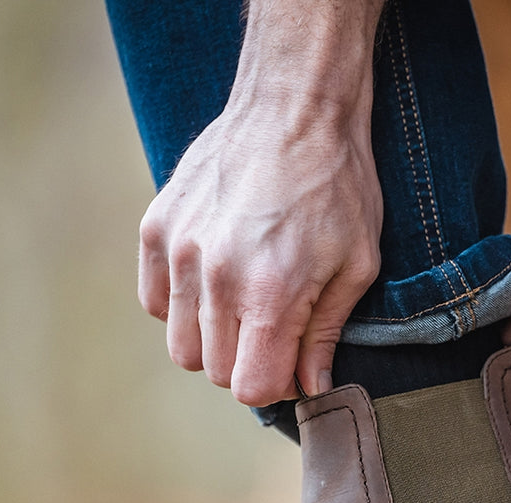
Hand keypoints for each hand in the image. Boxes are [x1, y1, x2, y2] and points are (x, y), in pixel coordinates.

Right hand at [137, 1, 383, 405]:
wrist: (294, 106)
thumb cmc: (337, 186)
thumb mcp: (356, 266)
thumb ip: (325, 334)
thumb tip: (312, 387)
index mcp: (271, 293)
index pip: (252, 388)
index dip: (277, 387)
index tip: (292, 365)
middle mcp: (216, 277)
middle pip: (216, 372)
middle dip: (249, 365)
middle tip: (275, 333)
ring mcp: (180, 251)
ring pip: (181, 346)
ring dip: (213, 342)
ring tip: (244, 307)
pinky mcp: (157, 228)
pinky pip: (155, 303)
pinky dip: (181, 308)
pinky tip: (213, 283)